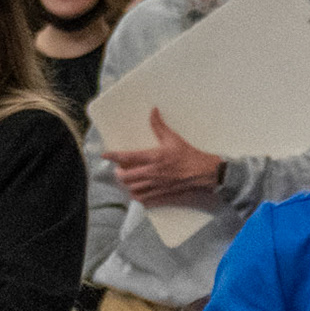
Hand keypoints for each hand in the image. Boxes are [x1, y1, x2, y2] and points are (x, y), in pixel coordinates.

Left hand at [106, 108, 222, 208]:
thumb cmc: (189, 156)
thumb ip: (159, 125)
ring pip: (133, 189)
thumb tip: (153, 110)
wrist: (204, 173)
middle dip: (119, 173)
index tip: (105, 155)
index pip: (128, 156)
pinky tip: (137, 193)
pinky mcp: (162, 195)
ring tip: (128, 180)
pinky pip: (144, 200)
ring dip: (127, 185)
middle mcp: (153, 173)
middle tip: (120, 169)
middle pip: (126, 177)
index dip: (114, 156)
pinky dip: (137, 197)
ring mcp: (157, 186)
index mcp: (154, 157)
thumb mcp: (173, 138)